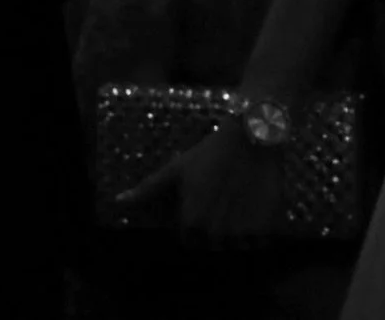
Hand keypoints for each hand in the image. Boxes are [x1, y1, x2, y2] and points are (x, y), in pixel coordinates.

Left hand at [117, 117, 290, 242]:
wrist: (252, 140)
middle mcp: (217, 234)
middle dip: (214, 229)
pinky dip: (257, 232)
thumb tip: (117, 203)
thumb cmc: (208, 154)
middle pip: (213, 245)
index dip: (193, 224)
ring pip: (236, 246)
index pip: (190, 240)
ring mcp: (243, 233)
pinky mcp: (267, 229)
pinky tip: (252, 207)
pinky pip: (259, 243)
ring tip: (236, 203)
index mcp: (193, 222)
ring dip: (236, 232)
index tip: (200, 206)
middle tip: (219, 202)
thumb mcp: (175, 170)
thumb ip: (147, 190)